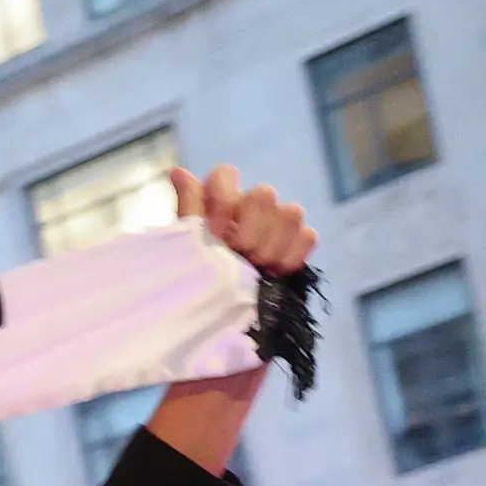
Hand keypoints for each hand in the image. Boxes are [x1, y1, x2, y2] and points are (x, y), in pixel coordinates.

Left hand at [168, 162, 316, 275]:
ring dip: (272, 245)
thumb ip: (189, 209)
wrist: (218, 313)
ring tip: (255, 268)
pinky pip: (308, 236)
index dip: (223, 199)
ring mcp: (278, 224)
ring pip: (292, 213)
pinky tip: (274, 272)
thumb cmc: (199, 277)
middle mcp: (251, 207)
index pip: (226, 174)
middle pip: (265, 193)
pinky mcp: (297, 245)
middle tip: (238, 255)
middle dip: (251, 231)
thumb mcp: (187, 246)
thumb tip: (178, 172)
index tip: (216, 231)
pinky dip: (292, 255)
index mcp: (220, 203)